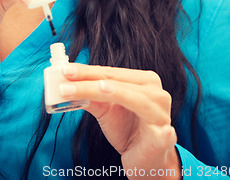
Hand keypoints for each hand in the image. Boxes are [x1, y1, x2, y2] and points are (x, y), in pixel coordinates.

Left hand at [60, 64, 180, 177]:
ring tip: (100, 88)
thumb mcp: (105, 110)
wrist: (145, 159)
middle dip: (90, 82)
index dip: (87, 71)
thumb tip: (66, 85)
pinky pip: (164, 136)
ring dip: (116, 93)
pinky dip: (163, 134)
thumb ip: (90, 96)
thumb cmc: (127, 129)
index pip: (110, 72)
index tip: (65, 70)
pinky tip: (164, 132)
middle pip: (118, 82)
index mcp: (143, 81)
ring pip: (135, 100)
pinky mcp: (164, 139)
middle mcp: (155, 93)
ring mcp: (161, 114)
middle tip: (66, 83)